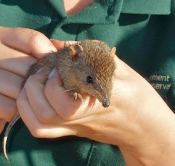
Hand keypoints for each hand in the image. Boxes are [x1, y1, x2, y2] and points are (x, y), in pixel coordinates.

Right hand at [0, 26, 55, 148]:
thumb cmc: (3, 85)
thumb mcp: (20, 62)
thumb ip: (39, 52)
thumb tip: (64, 48)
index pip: (33, 39)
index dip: (48, 56)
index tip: (53, 68)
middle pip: (29, 64)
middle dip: (39, 80)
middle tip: (39, 90)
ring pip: (22, 87)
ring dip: (28, 98)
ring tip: (22, 101)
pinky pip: (12, 105)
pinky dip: (16, 112)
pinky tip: (9, 111)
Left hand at [16, 54, 174, 164]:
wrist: (145, 127)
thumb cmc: (137, 94)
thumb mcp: (121, 68)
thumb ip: (92, 53)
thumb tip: (59, 43)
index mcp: (99, 99)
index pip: (68, 101)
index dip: (54, 81)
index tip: (59, 62)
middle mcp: (84, 118)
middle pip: (47, 113)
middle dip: (36, 87)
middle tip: (44, 69)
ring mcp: (75, 128)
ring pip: (40, 124)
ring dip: (29, 99)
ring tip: (37, 80)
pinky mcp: (71, 133)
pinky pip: (41, 131)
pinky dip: (28, 113)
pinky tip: (34, 94)